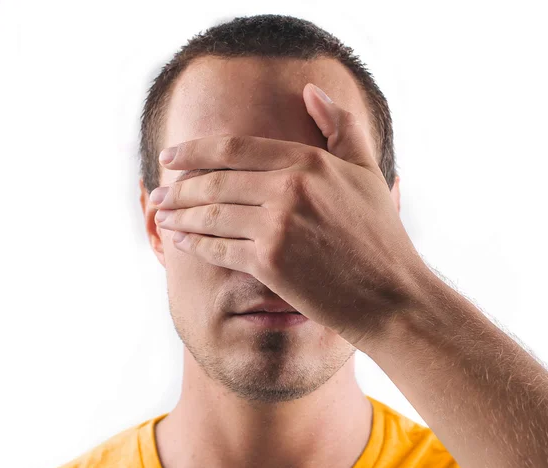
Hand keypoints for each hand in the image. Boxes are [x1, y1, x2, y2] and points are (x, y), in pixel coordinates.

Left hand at [150, 83, 424, 350]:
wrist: (391, 295)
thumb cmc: (381, 237)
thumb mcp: (367, 172)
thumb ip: (341, 127)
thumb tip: (311, 92)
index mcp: (308, 161)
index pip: (234, 148)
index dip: (194, 152)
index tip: (170, 157)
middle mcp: (288, 188)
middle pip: (216, 182)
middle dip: (178, 188)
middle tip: (157, 193)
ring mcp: (277, 226)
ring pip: (212, 215)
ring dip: (180, 216)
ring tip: (160, 217)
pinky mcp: (269, 263)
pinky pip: (219, 249)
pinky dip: (194, 245)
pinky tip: (179, 242)